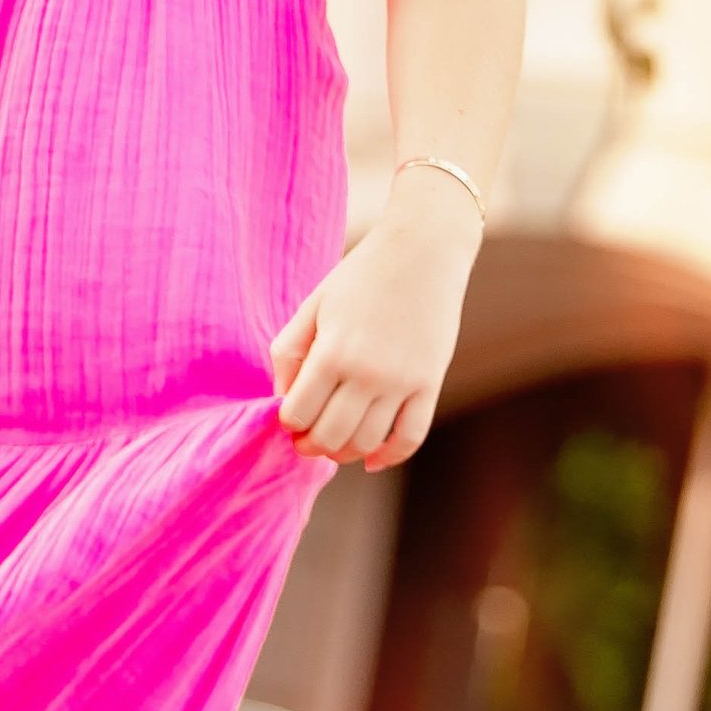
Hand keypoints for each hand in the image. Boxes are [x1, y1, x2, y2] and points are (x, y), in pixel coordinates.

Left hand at [268, 176, 481, 470]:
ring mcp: (401, 383)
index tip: (289, 419)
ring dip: (343, 453)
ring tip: (333, 443)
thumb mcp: (315, 304)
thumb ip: (289, 350)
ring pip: (366, 443)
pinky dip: (389, 457)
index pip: (299, 413)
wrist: (423, 250)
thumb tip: (281, 397)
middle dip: (311, 446)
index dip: (288, 423)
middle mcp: (367, 373)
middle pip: (330, 437)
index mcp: (332, 350)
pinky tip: (371, 459)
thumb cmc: (361, 275)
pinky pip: (410, 438)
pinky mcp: (429, 385)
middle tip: (305, 439)